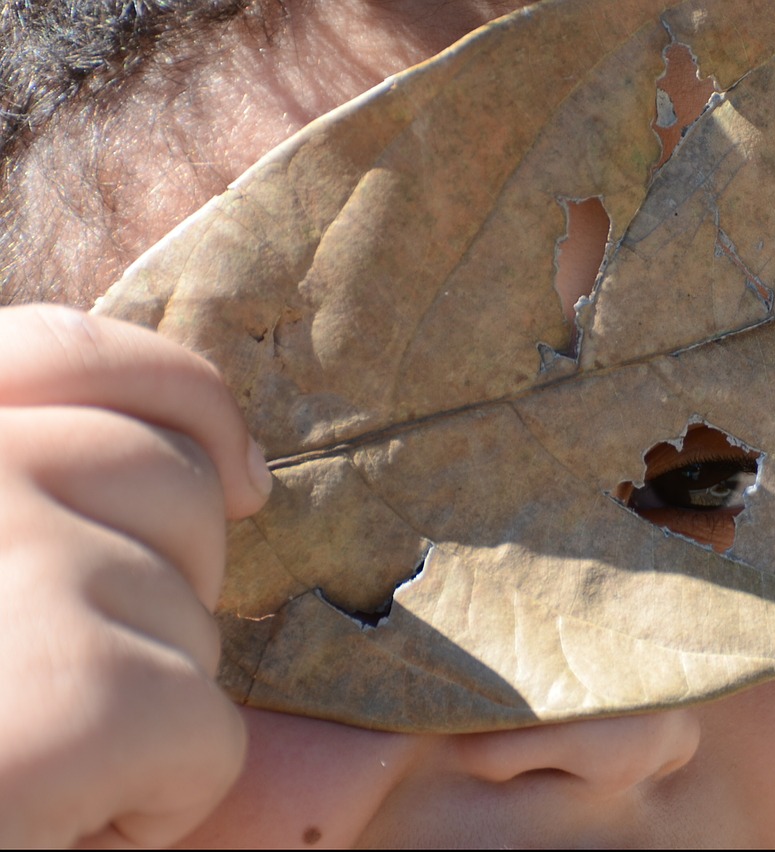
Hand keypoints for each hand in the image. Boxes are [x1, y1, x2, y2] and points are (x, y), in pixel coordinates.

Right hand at [0, 305, 271, 847]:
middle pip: (165, 476)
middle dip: (167, 578)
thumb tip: (242, 481)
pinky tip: (52, 821)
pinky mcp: (70, 697)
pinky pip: (207, 730)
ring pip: (190, 602)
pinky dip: (165, 796)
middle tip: (63, 675)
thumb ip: (68, 498)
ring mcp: (3, 564)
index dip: (176, 397)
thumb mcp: (2, 580)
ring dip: (147, 692)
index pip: (61, 352)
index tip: (239, 475)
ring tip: (32, 752)